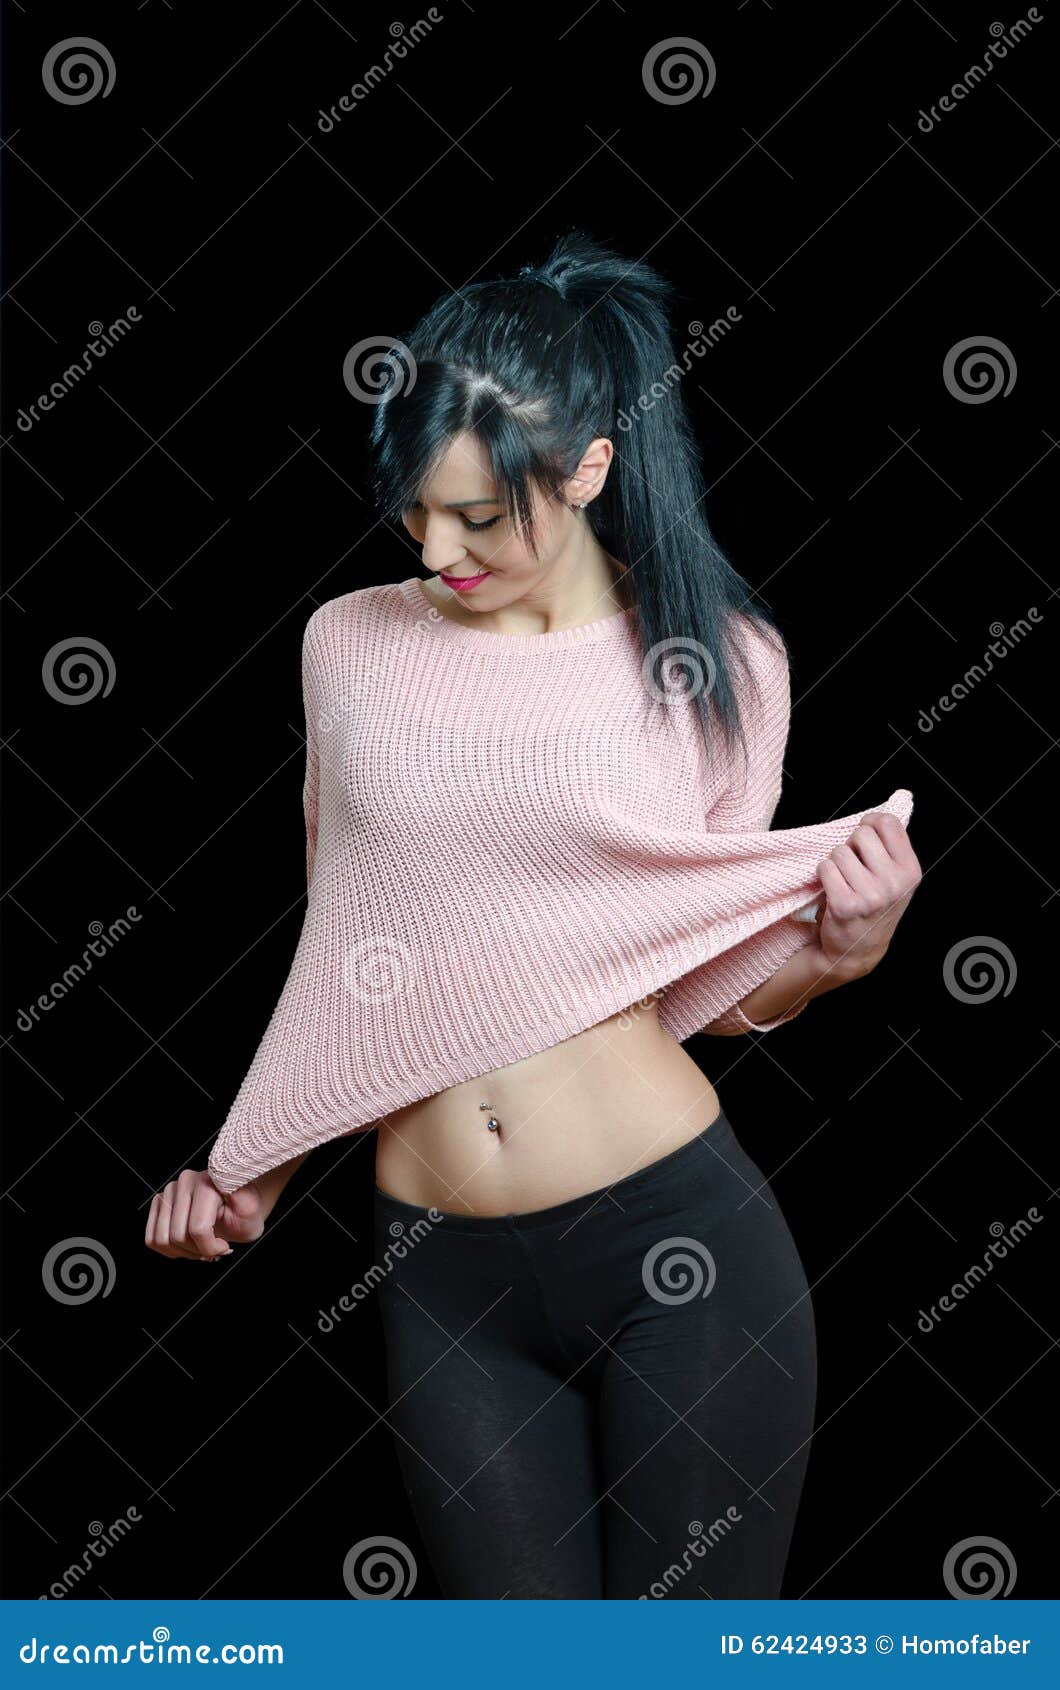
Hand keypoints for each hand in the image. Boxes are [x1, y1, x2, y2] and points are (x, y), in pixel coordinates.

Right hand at [145, 1169, 266, 1261]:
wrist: (238, 1201)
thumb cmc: (244, 1209)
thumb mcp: (252, 1213)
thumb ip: (244, 1211)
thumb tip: (224, 1211)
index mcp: (209, 1182)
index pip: (198, 1228)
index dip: (211, 1247)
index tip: (224, 1247)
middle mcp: (185, 1181)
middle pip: (178, 1236)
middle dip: (197, 1251)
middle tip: (213, 1248)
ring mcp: (169, 1191)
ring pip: (162, 1239)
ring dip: (182, 1252)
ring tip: (200, 1247)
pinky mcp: (160, 1202)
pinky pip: (152, 1238)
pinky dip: (169, 1249)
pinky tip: (188, 1245)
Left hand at [814, 810, 921, 979]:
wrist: (857, 950)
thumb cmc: (873, 906)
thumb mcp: (896, 878)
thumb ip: (892, 846)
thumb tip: (886, 809)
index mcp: (910, 870)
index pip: (888, 822)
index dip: (870, 823)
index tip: (865, 838)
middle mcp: (895, 882)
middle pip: (861, 834)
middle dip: (851, 845)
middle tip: (853, 867)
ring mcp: (871, 895)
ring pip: (839, 851)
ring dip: (835, 863)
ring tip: (844, 881)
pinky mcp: (845, 904)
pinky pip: (825, 867)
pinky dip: (823, 875)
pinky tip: (833, 890)